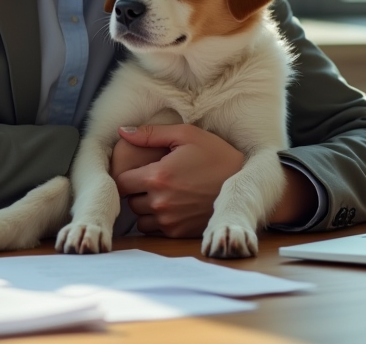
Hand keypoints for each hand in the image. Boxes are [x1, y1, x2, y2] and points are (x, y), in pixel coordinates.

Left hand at [113, 124, 245, 237]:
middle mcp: (160, 202)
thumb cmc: (216, 155)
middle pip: (130, 201)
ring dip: (146, 208)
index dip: (127, 175)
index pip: (121, 182)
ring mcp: (169, 221)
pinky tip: (174, 207)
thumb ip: (150, 134)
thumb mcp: (186, 134)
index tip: (140, 171)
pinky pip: (155, 231)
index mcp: (157, 177)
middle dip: (138, 191)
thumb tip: (122, 132)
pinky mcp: (179, 233)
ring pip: (140, 218)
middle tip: (155, 181)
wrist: (244, 185)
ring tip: (164, 195)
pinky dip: (159, 221)